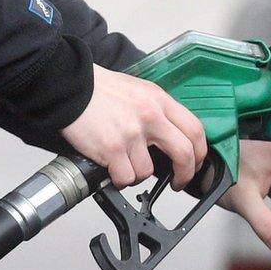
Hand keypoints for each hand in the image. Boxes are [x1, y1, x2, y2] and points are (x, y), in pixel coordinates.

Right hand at [62, 64, 206, 189]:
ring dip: (137, 174)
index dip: (199, 153)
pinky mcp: (113, 148)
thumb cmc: (100, 90)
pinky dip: (119, 178)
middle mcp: (150, 116)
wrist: (71, 87)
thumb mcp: (138, 91)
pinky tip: (111, 168)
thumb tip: (170, 139)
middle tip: (178, 182)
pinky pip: (125, 177)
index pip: (195, 130)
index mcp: (159, 100)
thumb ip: (157, 111)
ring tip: (124, 164)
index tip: (194, 163)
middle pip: (184, 153)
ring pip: (148, 171)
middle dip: (185, 174)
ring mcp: (132, 133)